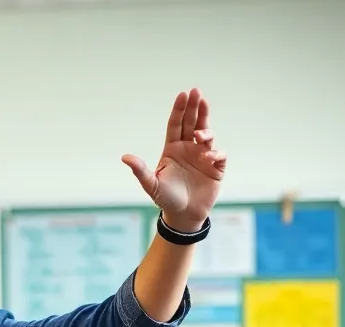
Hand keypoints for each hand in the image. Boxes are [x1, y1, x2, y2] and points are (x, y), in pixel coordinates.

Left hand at [123, 88, 225, 230]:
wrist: (183, 215)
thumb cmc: (165, 199)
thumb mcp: (151, 184)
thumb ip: (140, 170)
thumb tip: (125, 157)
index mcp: (172, 149)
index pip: (176, 124)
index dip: (179, 110)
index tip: (183, 94)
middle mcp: (188, 149)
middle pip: (193, 123)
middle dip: (195, 108)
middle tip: (197, 92)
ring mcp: (203, 157)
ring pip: (207, 135)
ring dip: (206, 130)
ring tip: (201, 136)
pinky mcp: (216, 168)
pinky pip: (219, 155)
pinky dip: (215, 153)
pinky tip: (208, 157)